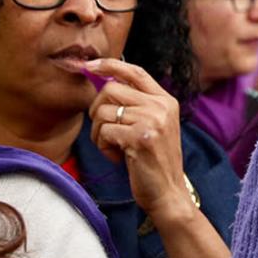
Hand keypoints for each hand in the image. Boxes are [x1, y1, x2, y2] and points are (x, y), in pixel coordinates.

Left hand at [88, 58, 190, 217]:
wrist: (168, 192)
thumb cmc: (154, 161)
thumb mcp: (153, 126)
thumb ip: (137, 104)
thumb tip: (104, 82)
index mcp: (166, 100)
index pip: (135, 71)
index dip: (109, 65)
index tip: (89, 65)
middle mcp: (161, 106)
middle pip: (111, 89)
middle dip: (97, 111)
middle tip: (105, 131)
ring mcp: (153, 121)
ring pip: (103, 112)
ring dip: (99, 133)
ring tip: (114, 148)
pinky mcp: (140, 137)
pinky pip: (105, 131)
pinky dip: (104, 147)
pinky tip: (118, 157)